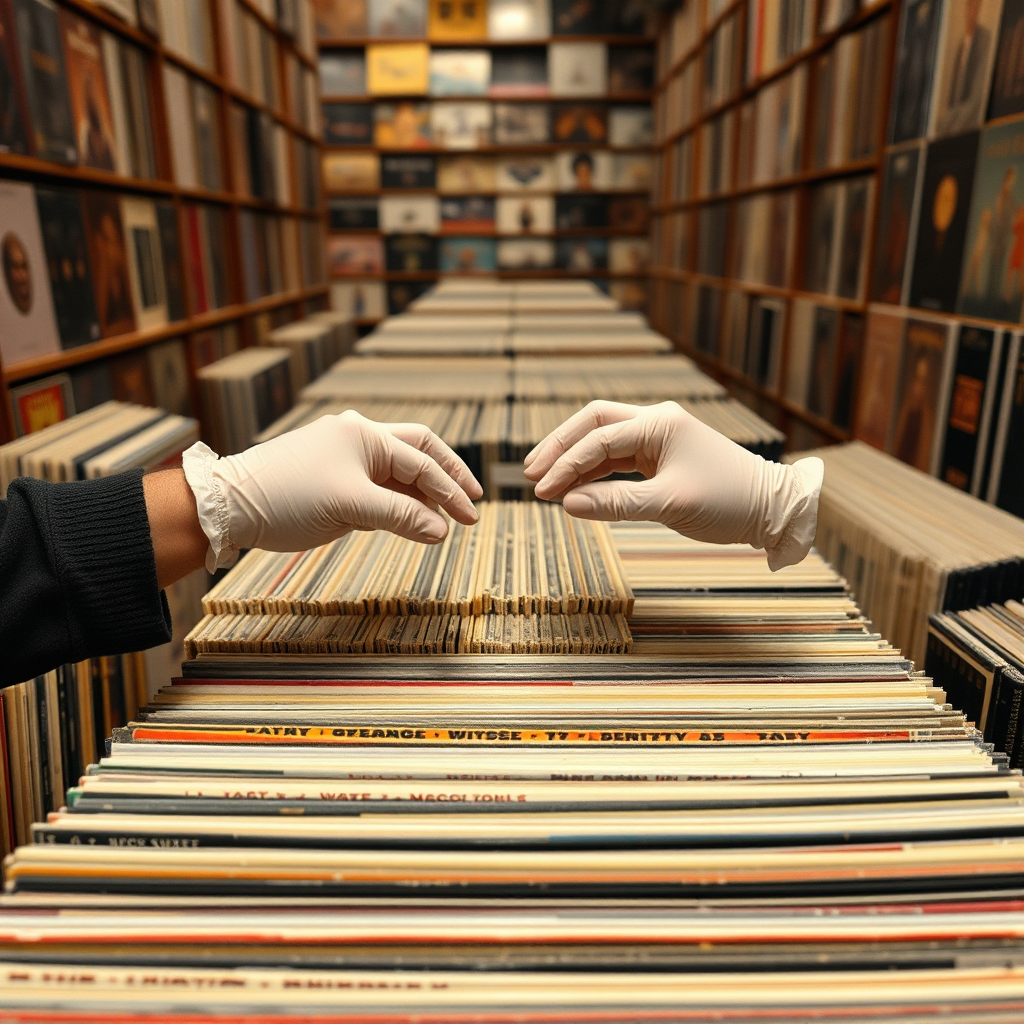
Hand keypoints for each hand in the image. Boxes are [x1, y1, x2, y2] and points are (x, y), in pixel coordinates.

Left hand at [183, 411, 482, 568]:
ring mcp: (345, 457)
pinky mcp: (333, 479)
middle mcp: (358, 438)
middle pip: (418, 452)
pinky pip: (377, 488)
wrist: (229, 506)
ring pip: (397, 473)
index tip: (471, 517)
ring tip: (444, 521)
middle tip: (472, 502)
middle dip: (447, 478)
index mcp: (365, 435)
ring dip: (422, 496)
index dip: (451, 491)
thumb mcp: (350, 507)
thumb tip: (442, 530)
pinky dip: (397, 504)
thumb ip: (401, 517)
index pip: (423, 462)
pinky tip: (410, 522)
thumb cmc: (286, 497)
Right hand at [523, 401, 822, 570]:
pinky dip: (593, 472)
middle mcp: (656, 422)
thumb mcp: (670, 504)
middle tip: (530, 474)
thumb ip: (616, 504)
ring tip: (544, 483)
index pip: (598, 438)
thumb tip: (568, 504)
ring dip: (574, 460)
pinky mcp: (660, 457)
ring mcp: (658, 438)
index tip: (541, 490)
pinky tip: (574, 488)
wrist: (771, 509)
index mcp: (659, 423)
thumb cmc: (729, 502)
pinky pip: (616, 458)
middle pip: (592, 423)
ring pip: (602, 439)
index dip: (565, 464)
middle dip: (560, 447)